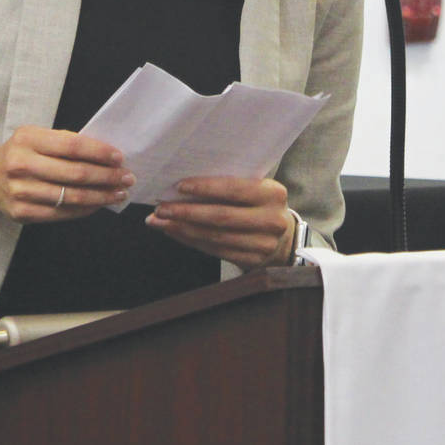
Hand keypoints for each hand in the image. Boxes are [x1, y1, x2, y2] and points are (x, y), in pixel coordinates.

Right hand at [0, 125, 133, 222]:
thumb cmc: (20, 153)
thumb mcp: (35, 137)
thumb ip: (64, 142)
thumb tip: (104, 154)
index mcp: (26, 139)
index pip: (72, 146)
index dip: (99, 152)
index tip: (119, 157)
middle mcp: (21, 165)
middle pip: (75, 174)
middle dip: (107, 177)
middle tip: (127, 177)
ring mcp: (20, 192)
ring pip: (71, 197)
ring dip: (101, 196)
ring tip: (119, 193)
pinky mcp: (22, 213)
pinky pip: (62, 213)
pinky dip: (85, 209)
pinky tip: (99, 204)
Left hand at [147, 176, 295, 270]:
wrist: (285, 238)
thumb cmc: (261, 205)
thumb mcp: (257, 188)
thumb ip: (232, 183)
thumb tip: (185, 184)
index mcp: (273, 194)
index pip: (235, 189)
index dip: (206, 188)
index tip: (179, 186)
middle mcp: (272, 220)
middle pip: (221, 216)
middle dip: (187, 212)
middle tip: (161, 208)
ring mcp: (263, 244)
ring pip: (215, 236)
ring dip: (182, 229)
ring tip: (160, 221)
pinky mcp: (252, 261)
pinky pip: (215, 250)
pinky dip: (191, 241)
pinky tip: (175, 232)